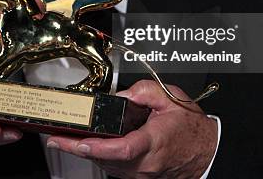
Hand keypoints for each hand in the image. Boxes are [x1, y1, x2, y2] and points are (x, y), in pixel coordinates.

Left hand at [46, 80, 217, 178]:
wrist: (206, 150)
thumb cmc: (191, 127)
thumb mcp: (171, 98)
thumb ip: (144, 92)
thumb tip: (121, 95)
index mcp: (153, 142)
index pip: (121, 148)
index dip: (96, 146)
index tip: (75, 141)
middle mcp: (145, 163)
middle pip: (106, 159)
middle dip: (78, 148)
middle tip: (56, 138)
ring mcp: (141, 173)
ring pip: (107, 165)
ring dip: (85, 154)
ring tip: (63, 141)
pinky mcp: (139, 176)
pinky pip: (113, 168)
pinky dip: (99, 157)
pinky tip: (86, 146)